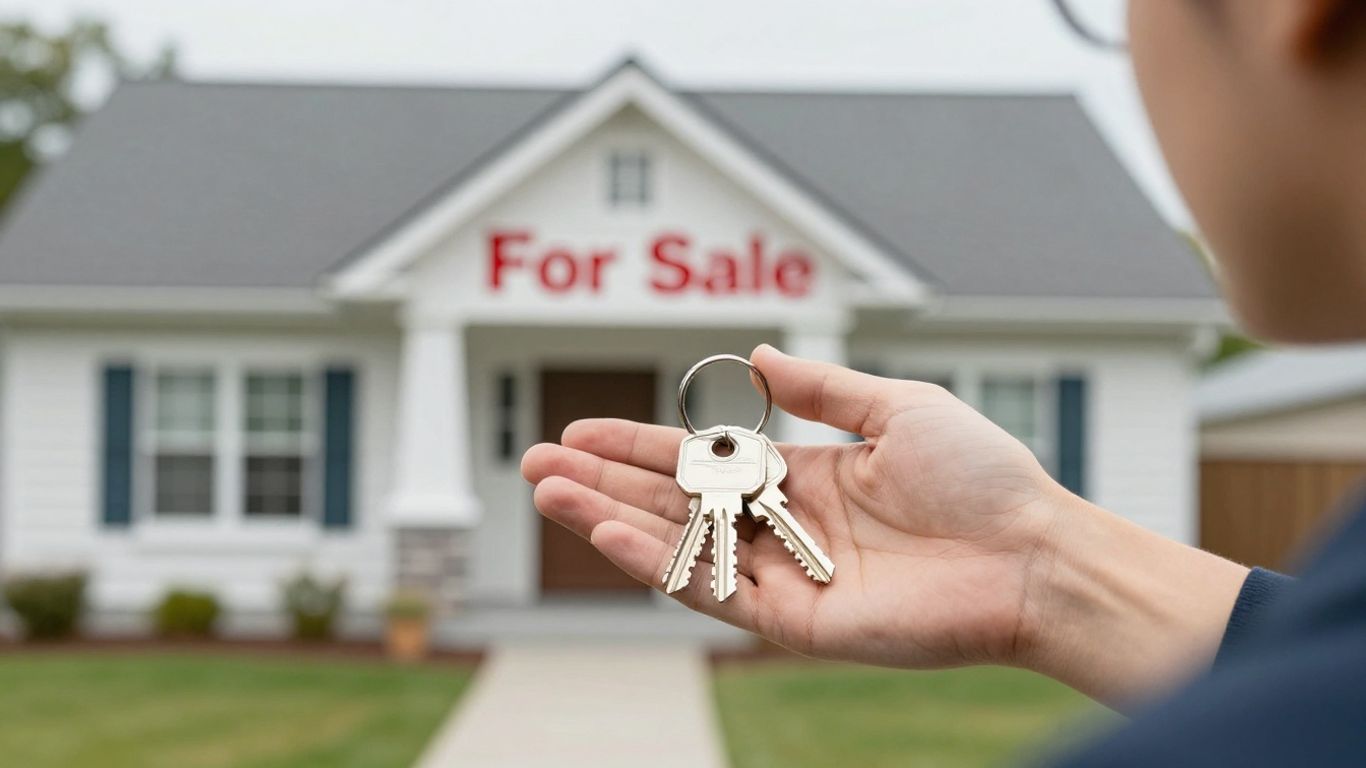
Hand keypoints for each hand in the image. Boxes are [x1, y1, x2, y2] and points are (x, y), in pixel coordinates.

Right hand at [522, 344, 1061, 669]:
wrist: (1032, 552)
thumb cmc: (981, 476)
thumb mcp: (896, 406)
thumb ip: (820, 388)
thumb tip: (751, 355)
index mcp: (805, 476)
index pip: (702, 459)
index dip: (639, 444)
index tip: (582, 429)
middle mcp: (784, 526)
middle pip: (673, 503)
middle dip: (603, 482)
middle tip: (535, 463)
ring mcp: (784, 576)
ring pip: (677, 549)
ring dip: (609, 520)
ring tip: (549, 493)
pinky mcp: (794, 622)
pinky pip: (710, 592)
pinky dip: (656, 565)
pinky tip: (611, 533)